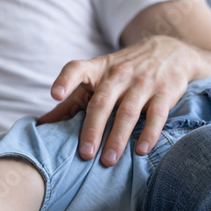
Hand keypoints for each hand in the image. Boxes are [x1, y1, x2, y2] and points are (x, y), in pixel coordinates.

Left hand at [37, 36, 197, 165]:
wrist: (170, 50)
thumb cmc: (121, 72)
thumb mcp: (96, 79)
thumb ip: (70, 102)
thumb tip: (40, 125)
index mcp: (96, 70)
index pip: (76, 69)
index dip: (65, 81)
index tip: (55, 95)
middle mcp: (118, 75)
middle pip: (101, 102)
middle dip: (92, 129)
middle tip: (85, 153)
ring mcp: (142, 83)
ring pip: (127, 112)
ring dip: (118, 138)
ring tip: (108, 160)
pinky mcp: (165, 92)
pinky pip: (156, 115)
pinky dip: (149, 134)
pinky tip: (141, 151)